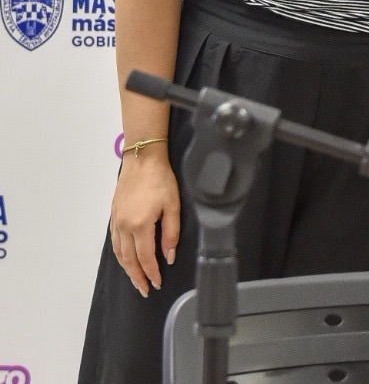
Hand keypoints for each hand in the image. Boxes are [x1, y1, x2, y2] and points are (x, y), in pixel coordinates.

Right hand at [109, 150, 180, 294]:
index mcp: (140, 225)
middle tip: (145, 290)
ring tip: (136, 281)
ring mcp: (116, 222)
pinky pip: (115, 243)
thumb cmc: (162, 180)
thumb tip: (169, 257)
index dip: (152, 273)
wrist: (142, 161)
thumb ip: (171, 233)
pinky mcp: (113, 216)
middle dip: (138, 277)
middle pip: (129, 259)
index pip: (146, 257)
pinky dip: (120, 256)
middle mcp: (124, 227)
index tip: (157, 285)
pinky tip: (126, 260)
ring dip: (127, 269)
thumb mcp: (173, 206)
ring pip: (119, 253)